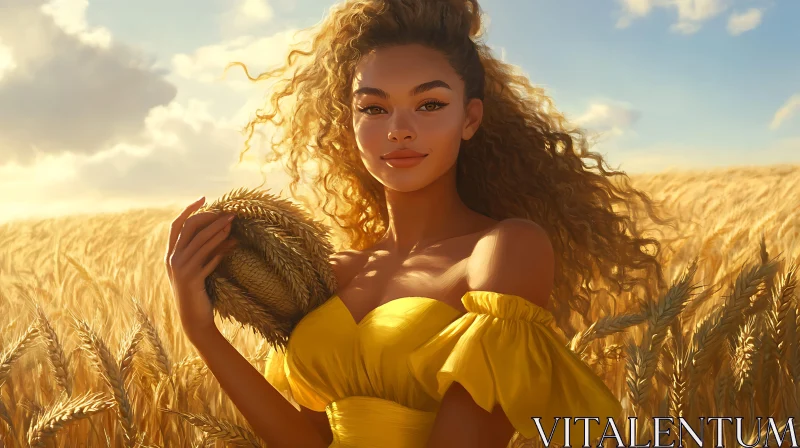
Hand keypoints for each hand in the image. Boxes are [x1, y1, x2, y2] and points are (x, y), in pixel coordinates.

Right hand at [164, 197, 236, 340]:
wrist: (194, 320)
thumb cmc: (198, 293)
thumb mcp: (199, 269)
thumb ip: (204, 252)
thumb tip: (226, 232)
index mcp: (170, 255)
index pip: (177, 225)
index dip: (189, 210)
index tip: (204, 198)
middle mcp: (172, 260)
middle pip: (190, 229)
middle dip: (209, 218)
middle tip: (228, 213)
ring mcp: (181, 269)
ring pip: (200, 242)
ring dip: (218, 231)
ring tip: (233, 223)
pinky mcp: (192, 279)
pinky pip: (208, 259)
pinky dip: (221, 250)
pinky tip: (233, 244)